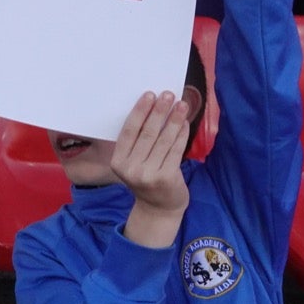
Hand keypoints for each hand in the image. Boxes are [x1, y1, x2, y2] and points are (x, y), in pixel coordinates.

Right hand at [112, 91, 190, 247]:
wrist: (159, 208)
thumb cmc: (147, 178)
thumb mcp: (133, 163)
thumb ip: (138, 142)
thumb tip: (153, 107)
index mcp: (118, 162)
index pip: (129, 132)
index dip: (140, 111)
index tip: (150, 95)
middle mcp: (130, 169)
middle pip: (147, 133)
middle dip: (159, 111)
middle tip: (168, 94)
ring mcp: (148, 175)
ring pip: (163, 140)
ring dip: (174, 120)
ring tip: (181, 104)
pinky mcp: (166, 178)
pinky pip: (176, 150)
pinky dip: (181, 134)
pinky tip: (185, 123)